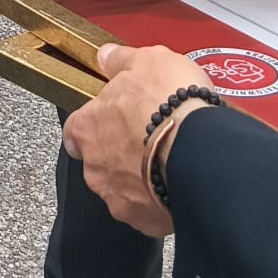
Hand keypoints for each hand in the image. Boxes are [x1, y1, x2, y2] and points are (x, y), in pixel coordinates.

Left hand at [63, 44, 215, 237]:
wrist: (203, 150)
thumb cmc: (170, 104)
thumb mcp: (148, 60)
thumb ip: (120, 60)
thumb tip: (106, 56)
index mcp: (88, 128)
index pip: (74, 130)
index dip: (93, 123)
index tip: (111, 118)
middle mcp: (95, 167)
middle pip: (99, 160)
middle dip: (120, 151)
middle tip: (149, 136)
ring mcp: (118, 198)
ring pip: (122, 187)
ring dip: (140, 177)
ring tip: (169, 160)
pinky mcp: (144, 222)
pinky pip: (148, 211)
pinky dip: (159, 200)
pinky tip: (178, 183)